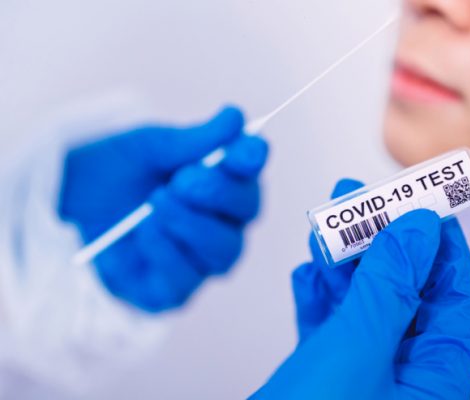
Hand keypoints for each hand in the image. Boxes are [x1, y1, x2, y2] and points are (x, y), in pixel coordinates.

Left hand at [59, 106, 268, 312]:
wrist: (65, 208)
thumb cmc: (114, 174)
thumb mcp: (147, 147)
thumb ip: (193, 140)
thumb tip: (236, 117)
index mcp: (220, 179)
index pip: (250, 171)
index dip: (252, 160)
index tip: (247, 148)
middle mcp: (220, 221)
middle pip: (247, 212)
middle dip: (219, 194)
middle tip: (184, 179)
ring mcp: (199, 259)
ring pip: (224, 250)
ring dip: (191, 224)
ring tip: (156, 202)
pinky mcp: (173, 290)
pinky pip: (185, 279)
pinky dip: (166, 252)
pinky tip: (143, 232)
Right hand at [253, 179, 469, 398]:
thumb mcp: (357, 348)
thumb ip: (390, 287)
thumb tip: (417, 231)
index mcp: (431, 382)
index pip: (455, 303)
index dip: (442, 252)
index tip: (424, 208)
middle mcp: (401, 381)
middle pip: (404, 297)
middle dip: (381, 246)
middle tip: (360, 200)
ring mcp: (360, 379)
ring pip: (361, 306)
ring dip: (344, 264)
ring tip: (325, 225)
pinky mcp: (323, 378)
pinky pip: (329, 326)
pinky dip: (319, 296)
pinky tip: (307, 272)